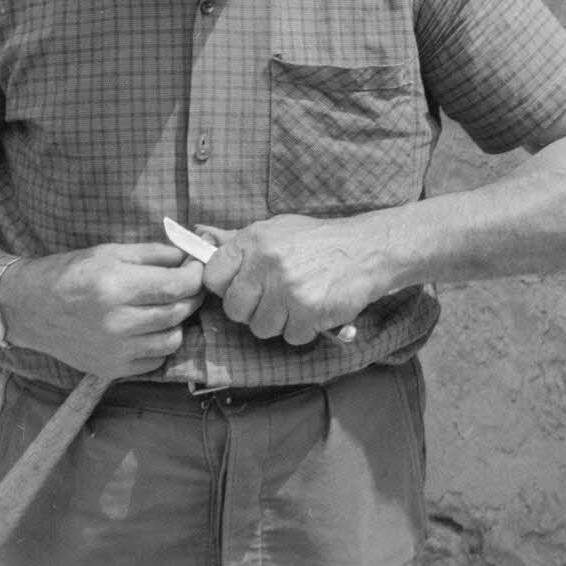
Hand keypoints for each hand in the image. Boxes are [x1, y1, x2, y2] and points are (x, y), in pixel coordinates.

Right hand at [4, 242, 204, 378]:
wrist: (29, 308)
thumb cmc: (70, 273)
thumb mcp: (110, 251)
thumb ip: (152, 254)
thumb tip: (187, 256)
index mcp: (115, 286)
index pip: (176, 286)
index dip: (195, 275)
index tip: (196, 267)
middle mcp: (117, 322)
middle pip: (178, 312)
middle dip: (191, 295)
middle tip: (187, 284)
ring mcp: (115, 350)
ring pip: (173, 340)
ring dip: (177, 322)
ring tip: (165, 307)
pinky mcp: (111, 369)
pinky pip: (155, 361)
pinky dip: (159, 344)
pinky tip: (148, 328)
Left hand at [198, 214, 383, 345]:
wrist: (365, 250)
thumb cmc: (317, 241)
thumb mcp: (276, 229)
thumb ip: (240, 242)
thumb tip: (199, 239)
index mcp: (254, 240)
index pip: (212, 275)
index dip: (224, 287)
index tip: (240, 286)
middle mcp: (266, 263)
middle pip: (234, 308)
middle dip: (251, 309)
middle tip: (272, 298)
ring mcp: (287, 289)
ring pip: (261, 327)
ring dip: (278, 322)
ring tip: (296, 301)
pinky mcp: (308, 311)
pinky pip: (290, 336)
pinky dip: (302, 329)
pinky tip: (313, 309)